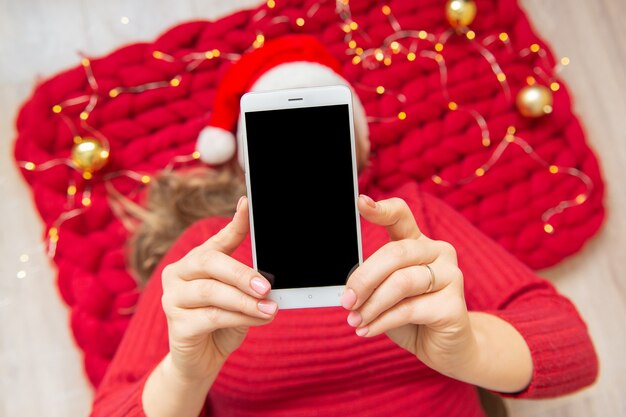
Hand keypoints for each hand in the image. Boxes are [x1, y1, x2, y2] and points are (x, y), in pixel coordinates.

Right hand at [160, 196, 277, 381]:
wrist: (201, 360)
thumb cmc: (222, 322)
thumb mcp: (238, 298)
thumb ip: (248, 284)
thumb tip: (269, 278)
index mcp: (196, 261)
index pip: (218, 239)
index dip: (235, 222)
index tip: (248, 204)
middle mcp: (178, 274)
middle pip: (210, 262)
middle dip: (242, 273)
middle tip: (266, 286)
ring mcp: (172, 299)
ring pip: (212, 292)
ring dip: (245, 301)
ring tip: (270, 308)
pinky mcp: (176, 325)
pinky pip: (212, 317)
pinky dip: (240, 318)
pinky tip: (259, 319)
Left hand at [341, 195, 475, 375]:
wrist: (444, 347)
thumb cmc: (411, 315)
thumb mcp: (385, 293)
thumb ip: (372, 282)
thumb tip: (347, 288)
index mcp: (417, 241)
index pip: (401, 216)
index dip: (381, 209)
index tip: (360, 202)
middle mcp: (438, 251)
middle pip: (395, 253)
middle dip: (364, 278)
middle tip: (346, 301)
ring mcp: (450, 275)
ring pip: (401, 282)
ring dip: (371, 305)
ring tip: (355, 320)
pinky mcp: (454, 304)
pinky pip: (408, 309)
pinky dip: (382, 322)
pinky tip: (367, 330)